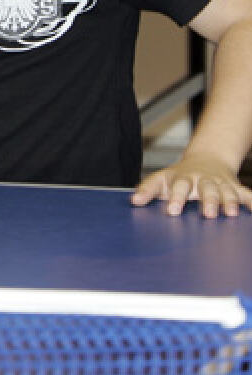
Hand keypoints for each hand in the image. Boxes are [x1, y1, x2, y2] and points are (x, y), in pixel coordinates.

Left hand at [131, 153, 251, 217]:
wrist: (207, 159)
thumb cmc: (180, 175)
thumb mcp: (162, 178)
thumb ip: (148, 189)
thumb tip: (133, 201)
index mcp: (184, 178)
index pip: (179, 187)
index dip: (176, 198)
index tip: (172, 212)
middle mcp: (204, 180)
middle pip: (206, 189)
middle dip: (207, 201)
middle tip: (207, 215)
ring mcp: (221, 184)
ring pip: (226, 192)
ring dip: (229, 202)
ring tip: (230, 214)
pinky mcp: (236, 188)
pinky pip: (247, 195)